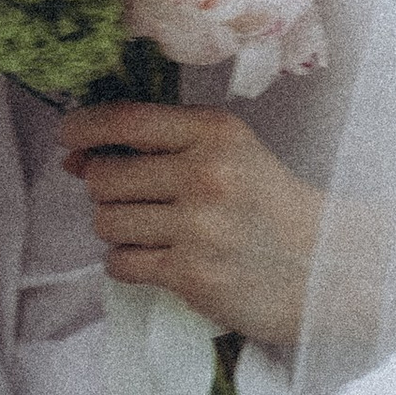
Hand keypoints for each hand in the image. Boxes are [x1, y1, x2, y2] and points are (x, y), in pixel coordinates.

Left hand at [60, 101, 320, 342]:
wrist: (328, 267)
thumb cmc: (270, 204)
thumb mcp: (228, 153)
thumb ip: (158, 146)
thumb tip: (74, 155)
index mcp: (214, 132)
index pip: (126, 118)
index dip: (84, 126)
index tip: (68, 137)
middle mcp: (205, 174)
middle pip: (103, 177)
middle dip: (104, 190)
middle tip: (134, 200)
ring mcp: (198, 228)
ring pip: (107, 222)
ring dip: (118, 229)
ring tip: (154, 232)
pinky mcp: (193, 276)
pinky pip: (121, 264)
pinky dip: (129, 263)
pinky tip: (159, 260)